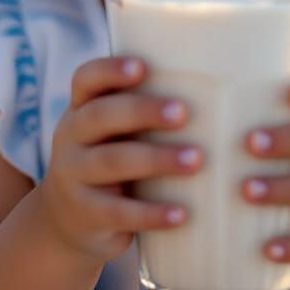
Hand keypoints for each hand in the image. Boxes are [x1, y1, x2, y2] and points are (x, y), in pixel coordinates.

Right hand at [39, 56, 203, 265]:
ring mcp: (73, 176)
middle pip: (100, 116)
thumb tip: (219, 88)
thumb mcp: (115, 131)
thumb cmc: (113, 158)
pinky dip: (151, 213)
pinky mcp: (85, 215)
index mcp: (81, 108)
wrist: (69, 222)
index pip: (86, 78)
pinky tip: (181, 214)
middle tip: (183, 114)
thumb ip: (145, 109)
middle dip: (143, 111)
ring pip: (111, 162)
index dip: (110, 70)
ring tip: (196, 160)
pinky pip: (117, 212)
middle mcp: (71, 137)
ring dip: (156, 160)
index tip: (143, 67)